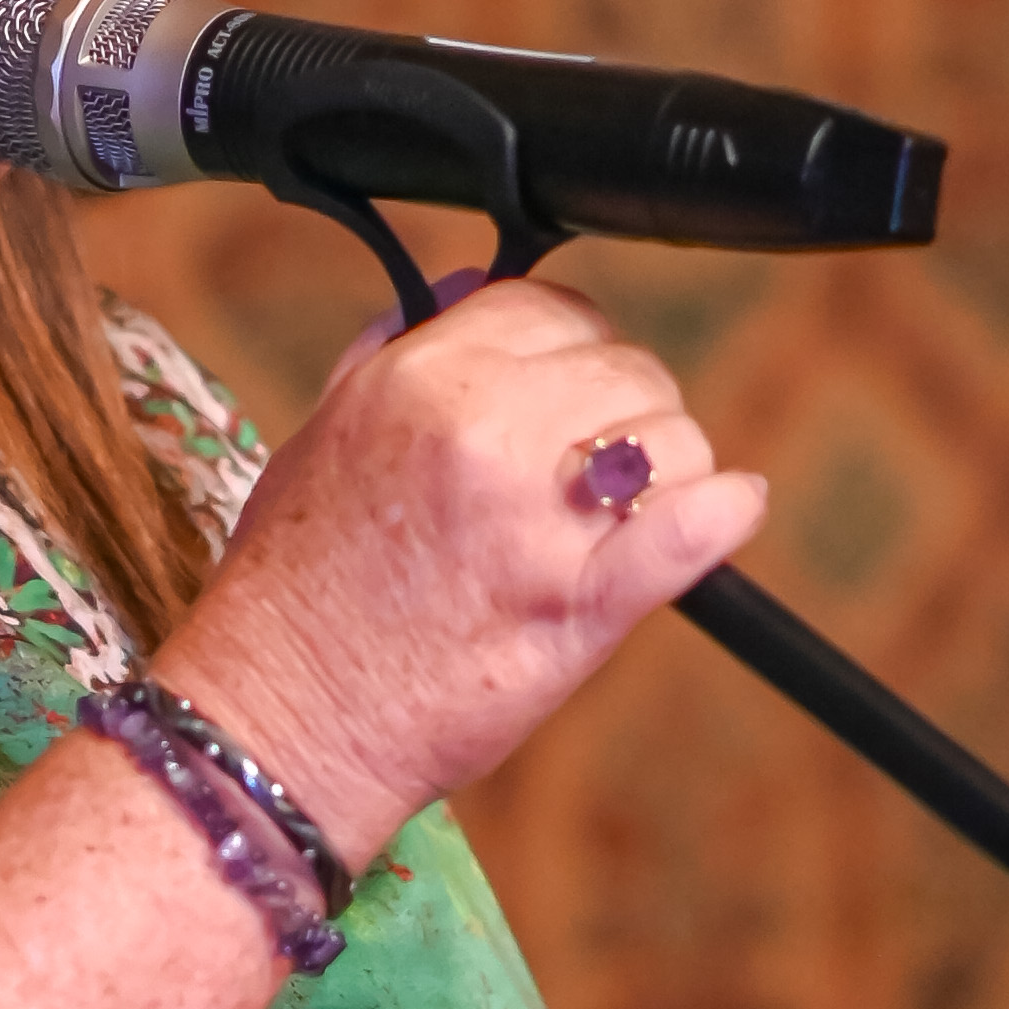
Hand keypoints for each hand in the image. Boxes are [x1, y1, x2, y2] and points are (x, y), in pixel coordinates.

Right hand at [159, 276, 769, 875]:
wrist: (281, 719)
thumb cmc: (294, 593)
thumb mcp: (319, 435)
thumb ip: (392, 350)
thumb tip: (463, 288)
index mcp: (422, 381)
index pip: (551, 310)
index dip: (569, 348)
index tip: (563, 393)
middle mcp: (486, 434)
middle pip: (627, 369)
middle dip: (622, 410)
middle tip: (590, 469)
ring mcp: (539, 521)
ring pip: (674, 441)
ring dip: (668, 471)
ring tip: (624, 513)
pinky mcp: (580, 606)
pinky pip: (694, 531)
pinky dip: (724, 516)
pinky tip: (726, 514)